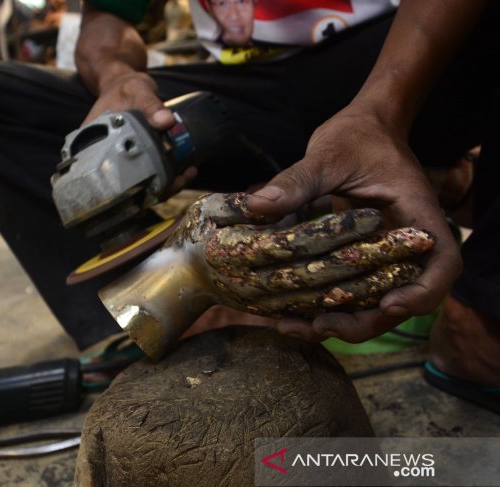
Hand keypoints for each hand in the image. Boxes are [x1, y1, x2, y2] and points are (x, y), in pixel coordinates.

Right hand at [83, 72, 196, 193]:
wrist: (125, 84)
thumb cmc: (125, 87)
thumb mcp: (137, 90)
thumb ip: (150, 104)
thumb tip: (166, 121)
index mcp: (93, 146)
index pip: (108, 177)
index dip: (129, 190)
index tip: (153, 188)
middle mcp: (105, 158)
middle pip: (127, 186)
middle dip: (154, 189)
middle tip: (178, 181)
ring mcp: (121, 159)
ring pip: (141, 183)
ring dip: (165, 184)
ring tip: (186, 175)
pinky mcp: (135, 158)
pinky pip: (149, 173)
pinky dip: (167, 176)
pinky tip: (185, 171)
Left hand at [246, 105, 461, 342]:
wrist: (361, 129)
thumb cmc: (355, 136)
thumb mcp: (327, 154)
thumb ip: (298, 180)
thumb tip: (257, 204)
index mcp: (417, 216)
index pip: (442, 265)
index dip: (422, 294)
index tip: (389, 306)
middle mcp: (407, 243)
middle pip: (404, 298)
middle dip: (365, 322)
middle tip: (320, 327)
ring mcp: (385, 254)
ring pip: (373, 301)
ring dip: (340, 321)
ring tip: (291, 327)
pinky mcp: (361, 258)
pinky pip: (350, 289)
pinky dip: (325, 305)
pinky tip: (288, 312)